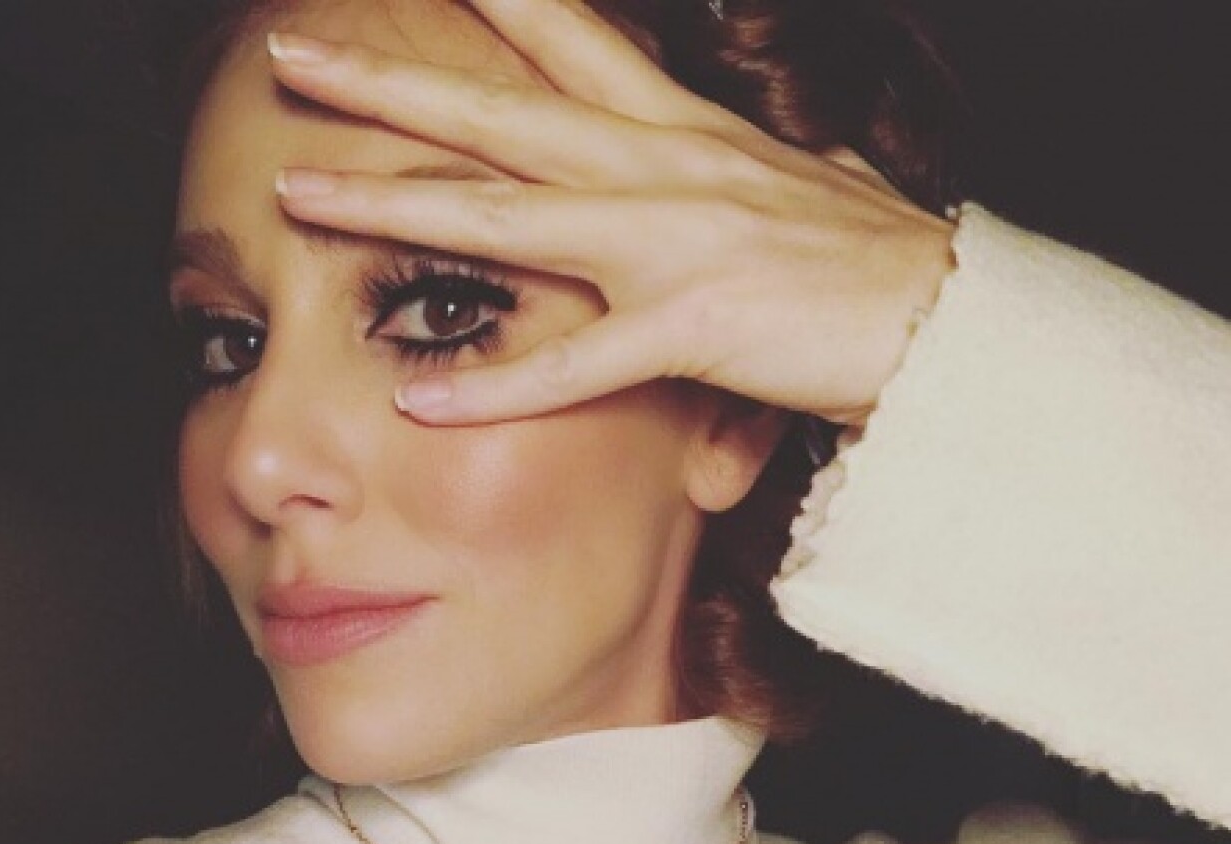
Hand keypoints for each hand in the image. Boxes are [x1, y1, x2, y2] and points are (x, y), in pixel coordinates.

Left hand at [269, 0, 956, 427]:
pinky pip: (575, 363)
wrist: (951, 320)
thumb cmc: (874, 265)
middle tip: (294, 51)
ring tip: (297, 192)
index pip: (574, 42)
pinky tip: (424, 399)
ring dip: (394, 204)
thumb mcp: (798, 192)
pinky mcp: (694, 324)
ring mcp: (674, 242)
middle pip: (502, 114)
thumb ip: (741, 182)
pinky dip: (498, 387)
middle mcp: (666, 168)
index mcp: (688, 134)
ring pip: (506, 218)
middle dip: (390, 82)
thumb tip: (735, 180)